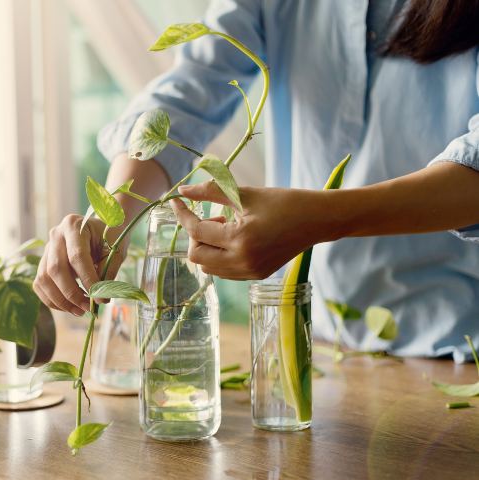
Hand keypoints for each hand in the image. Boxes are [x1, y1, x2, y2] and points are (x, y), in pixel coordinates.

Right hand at [34, 215, 124, 315]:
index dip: (87, 280)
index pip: (77, 256)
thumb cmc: (109, 238)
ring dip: (61, 300)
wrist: (100, 229)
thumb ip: (108, 271)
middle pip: (56, 269)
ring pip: (44, 279)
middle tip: (88, 308)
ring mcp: (47, 249)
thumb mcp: (115, 250)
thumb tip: (100, 298)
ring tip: (79, 311)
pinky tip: (68, 307)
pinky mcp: (43, 262)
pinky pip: (40, 284)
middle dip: (72, 293)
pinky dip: (51, 300)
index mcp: (73, 225)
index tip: (99, 298)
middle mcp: (56, 235)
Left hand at [170, 181, 324, 279]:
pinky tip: (233, 238)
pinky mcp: (255, 276)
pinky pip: (223, 271)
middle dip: (194, 234)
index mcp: (240, 239)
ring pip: (208, 266)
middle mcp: (242, 262)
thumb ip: (210, 192)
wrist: (317, 220)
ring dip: (206, 246)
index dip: (182, 215)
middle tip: (209, 217)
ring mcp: (249, 272)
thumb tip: (182, 190)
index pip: (197, 231)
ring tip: (225, 227)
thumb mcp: (245, 194)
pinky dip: (218, 255)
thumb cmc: (283, 202)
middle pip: (197, 255)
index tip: (175, 201)